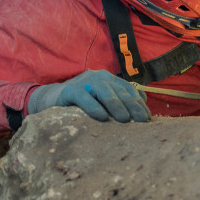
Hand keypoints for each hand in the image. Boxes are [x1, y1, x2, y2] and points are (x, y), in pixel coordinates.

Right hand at [28, 70, 150, 122]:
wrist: (52, 99)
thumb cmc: (82, 102)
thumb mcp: (102, 100)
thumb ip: (119, 100)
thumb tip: (142, 105)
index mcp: (110, 79)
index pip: (129, 90)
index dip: (139, 104)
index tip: (147, 118)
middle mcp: (100, 78)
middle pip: (120, 92)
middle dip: (133, 106)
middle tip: (141, 121)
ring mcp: (85, 82)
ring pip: (105, 93)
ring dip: (116, 106)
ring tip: (124, 120)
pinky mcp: (70, 91)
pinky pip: (84, 98)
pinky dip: (94, 107)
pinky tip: (101, 117)